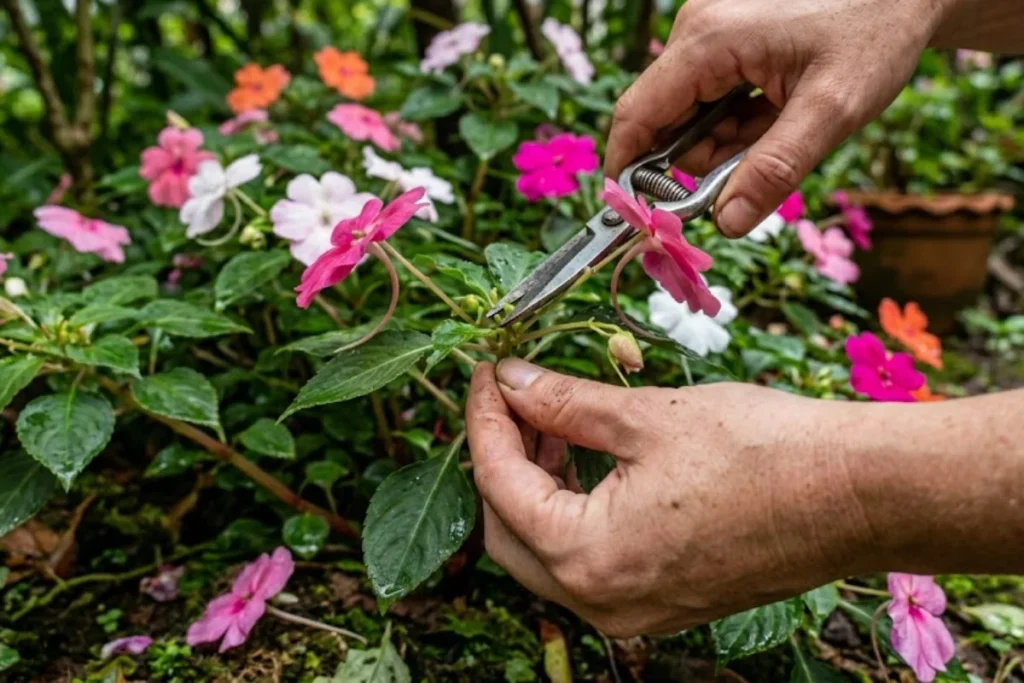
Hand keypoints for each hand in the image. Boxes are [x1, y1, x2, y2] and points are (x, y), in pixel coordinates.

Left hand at [466, 359, 878, 636]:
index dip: (484, 419)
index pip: (499, 484)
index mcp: (587, 557)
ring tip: (549, 421)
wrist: (857, 494)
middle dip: (500, 459)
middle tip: (511, 398)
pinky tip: (585, 460)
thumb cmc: (761, 451)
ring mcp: (634, 610)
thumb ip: (562, 403)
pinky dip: (572, 511)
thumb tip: (511, 381)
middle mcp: (602, 601)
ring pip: (546, 551)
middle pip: (509, 531)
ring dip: (535, 485)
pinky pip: (589, 561)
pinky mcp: (663, 601)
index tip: (486, 373)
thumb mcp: (645, 416)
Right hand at [605, 0, 950, 236]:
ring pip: (691, 114)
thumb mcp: (831, 111)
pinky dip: (739, 122)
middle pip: (664, 120)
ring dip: (726, 142)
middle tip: (753, 170)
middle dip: (700, 159)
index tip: (639, 215)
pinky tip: (778, 114)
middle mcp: (697, 31)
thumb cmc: (877, 33)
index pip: (636, 115)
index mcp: (707, 41)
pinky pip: (713, 98)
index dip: (629, 171)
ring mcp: (711, 33)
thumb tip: (727, 224)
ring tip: (781, 129)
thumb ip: (775, 170)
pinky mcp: (728, 38)